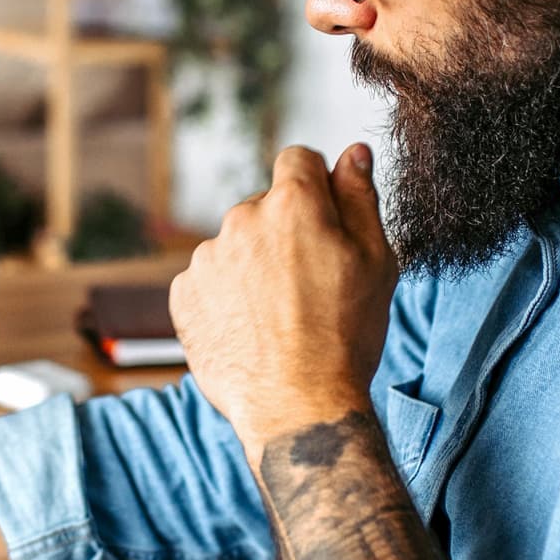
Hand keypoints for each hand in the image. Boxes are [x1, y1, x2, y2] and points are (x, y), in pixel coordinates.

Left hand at [170, 143, 397, 466]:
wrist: (297, 406)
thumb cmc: (345, 336)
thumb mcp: (375, 261)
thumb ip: (360, 198)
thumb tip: (353, 153)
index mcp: (293, 204)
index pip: (298, 160)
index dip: (317, 186)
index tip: (325, 221)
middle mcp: (241, 220)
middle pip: (265, 206)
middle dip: (286, 232)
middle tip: (311, 285)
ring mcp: (207, 258)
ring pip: (236, 245)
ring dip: (254, 266)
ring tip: (280, 316)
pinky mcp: (183, 295)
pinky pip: (209, 280)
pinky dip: (227, 297)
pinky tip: (252, 330)